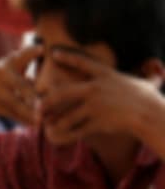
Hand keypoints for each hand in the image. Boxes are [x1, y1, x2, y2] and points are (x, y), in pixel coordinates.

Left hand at [39, 48, 164, 146]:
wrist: (152, 115)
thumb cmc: (151, 100)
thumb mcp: (145, 84)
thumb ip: (146, 75)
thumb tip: (159, 68)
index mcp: (106, 76)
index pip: (83, 63)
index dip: (67, 57)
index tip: (53, 52)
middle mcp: (96, 89)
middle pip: (63, 92)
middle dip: (47, 100)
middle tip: (35, 104)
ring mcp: (95, 106)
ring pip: (67, 115)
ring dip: (55, 121)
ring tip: (44, 124)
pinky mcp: (98, 121)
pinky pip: (78, 129)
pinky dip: (67, 133)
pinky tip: (58, 136)